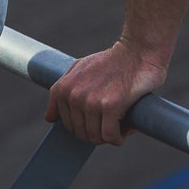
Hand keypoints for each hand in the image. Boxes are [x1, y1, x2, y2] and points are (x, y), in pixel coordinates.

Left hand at [44, 39, 168, 145]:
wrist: (138, 50)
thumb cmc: (112, 61)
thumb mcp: (79, 68)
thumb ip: (62, 90)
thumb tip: (49, 118)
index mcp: (63, 88)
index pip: (66, 124)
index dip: (83, 126)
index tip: (97, 120)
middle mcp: (73, 96)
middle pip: (81, 133)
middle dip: (97, 133)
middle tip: (113, 123)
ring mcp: (91, 101)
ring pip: (95, 137)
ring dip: (110, 137)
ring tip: (121, 125)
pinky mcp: (110, 106)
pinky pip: (109, 136)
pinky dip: (119, 138)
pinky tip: (127, 130)